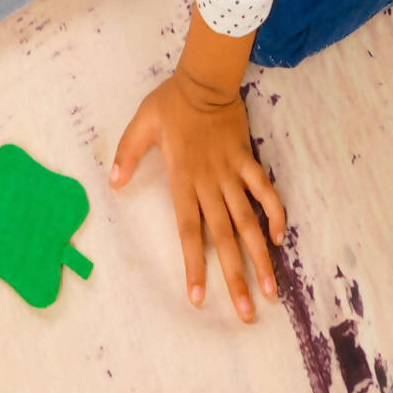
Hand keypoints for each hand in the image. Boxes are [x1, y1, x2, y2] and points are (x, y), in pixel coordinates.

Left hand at [110, 70, 285, 321]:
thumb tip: (114, 183)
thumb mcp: (141, 124)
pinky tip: (279, 237)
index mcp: (183, 179)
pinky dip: (274, 212)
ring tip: (272, 291)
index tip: (199, 298)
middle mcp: (210, 183)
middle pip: (223, 238)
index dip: (194, 266)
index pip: (189, 232)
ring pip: (249, 222)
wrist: (206, 79)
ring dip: (260, 257)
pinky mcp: (249, 160)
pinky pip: (265, 190)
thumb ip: (127, 154)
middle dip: (234, 278)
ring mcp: (233, 173)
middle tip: (247, 314)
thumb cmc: (171, 103)